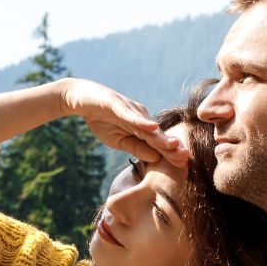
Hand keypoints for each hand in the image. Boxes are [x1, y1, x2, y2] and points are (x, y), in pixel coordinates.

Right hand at [59, 79, 188, 166]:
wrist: (80, 100)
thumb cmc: (101, 120)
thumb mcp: (119, 141)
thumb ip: (137, 148)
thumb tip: (155, 158)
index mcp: (141, 127)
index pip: (158, 143)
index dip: (170, 153)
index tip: (184, 165)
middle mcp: (141, 117)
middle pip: (158, 135)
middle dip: (172, 147)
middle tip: (186, 158)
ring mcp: (130, 110)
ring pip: (147, 126)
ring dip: (161, 136)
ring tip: (174, 145)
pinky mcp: (117, 104)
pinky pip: (130, 115)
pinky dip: (141, 122)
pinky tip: (153, 128)